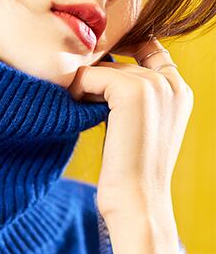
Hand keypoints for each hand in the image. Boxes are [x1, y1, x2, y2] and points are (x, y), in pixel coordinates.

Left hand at [68, 37, 193, 226]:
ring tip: (81, 112)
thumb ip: (132, 99)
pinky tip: (74, 110)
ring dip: (87, 87)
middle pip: (122, 59)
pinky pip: (92, 75)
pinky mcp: (133, 93)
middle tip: (83, 105)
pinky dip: (77, 91)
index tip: (95, 77)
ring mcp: (154, 85)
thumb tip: (100, 70)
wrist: (136, 204)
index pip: (149, 48)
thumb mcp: (137, 130)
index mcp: (179, 91)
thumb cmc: (130, 176)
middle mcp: (171, 83)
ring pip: (106, 67)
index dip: (121, 54)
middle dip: (98, 79)